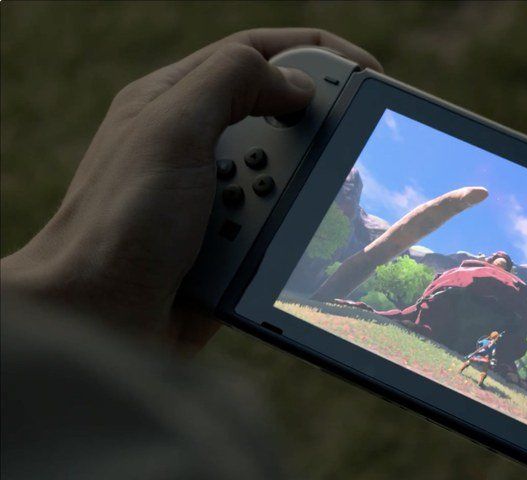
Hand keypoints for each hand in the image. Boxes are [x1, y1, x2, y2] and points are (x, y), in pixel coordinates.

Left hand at [0, 29, 380, 351]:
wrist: (98, 320)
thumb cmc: (118, 223)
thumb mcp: (170, 129)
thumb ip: (231, 82)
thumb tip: (300, 82)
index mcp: (175, 99)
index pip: (255, 52)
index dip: (316, 53)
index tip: (368, 75)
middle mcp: (196, 140)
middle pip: (281, 112)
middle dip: (314, 131)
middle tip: (346, 148)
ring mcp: (216, 193)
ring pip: (288, 175)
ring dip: (296, 192)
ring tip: (280, 211)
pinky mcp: (231, 241)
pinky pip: (281, 225)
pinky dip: (289, 231)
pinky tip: (278, 244)